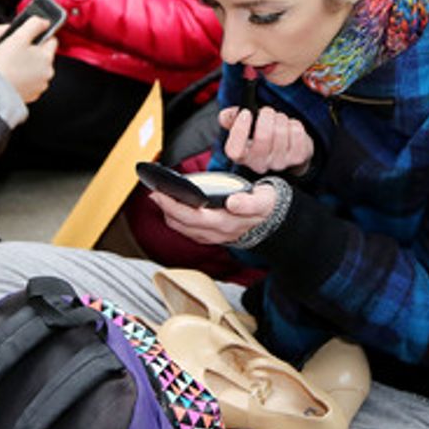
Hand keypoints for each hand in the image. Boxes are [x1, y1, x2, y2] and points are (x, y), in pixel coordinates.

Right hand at [0, 16, 57, 102]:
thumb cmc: (4, 64)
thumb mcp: (18, 37)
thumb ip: (34, 24)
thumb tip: (45, 22)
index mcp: (47, 57)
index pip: (52, 40)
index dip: (39, 36)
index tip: (28, 39)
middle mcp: (48, 72)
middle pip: (44, 56)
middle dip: (32, 52)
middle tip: (16, 52)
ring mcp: (41, 85)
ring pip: (37, 69)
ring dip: (28, 66)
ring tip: (13, 65)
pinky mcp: (32, 95)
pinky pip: (31, 82)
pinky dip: (24, 79)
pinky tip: (13, 76)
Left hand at [150, 184, 277, 245]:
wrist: (274, 222)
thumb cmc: (266, 206)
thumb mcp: (264, 201)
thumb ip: (249, 203)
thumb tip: (232, 202)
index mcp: (227, 222)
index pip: (193, 216)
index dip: (173, 206)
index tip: (160, 193)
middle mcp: (217, 232)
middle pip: (183, 224)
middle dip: (166, 208)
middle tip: (154, 192)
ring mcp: (213, 236)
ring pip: (184, 229)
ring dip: (169, 214)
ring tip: (160, 197)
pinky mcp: (212, 236)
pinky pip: (189, 231)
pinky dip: (177, 220)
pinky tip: (173, 208)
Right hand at [218, 105, 313, 175]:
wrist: (287, 151)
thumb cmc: (262, 136)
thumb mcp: (243, 126)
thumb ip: (231, 118)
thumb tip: (226, 115)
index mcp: (242, 156)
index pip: (235, 151)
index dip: (240, 130)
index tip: (246, 113)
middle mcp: (260, 164)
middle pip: (263, 137)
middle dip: (266, 116)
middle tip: (267, 111)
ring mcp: (279, 163)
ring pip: (281, 132)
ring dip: (280, 118)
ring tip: (278, 119)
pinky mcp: (298, 158)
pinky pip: (296, 133)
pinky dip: (294, 123)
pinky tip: (290, 127)